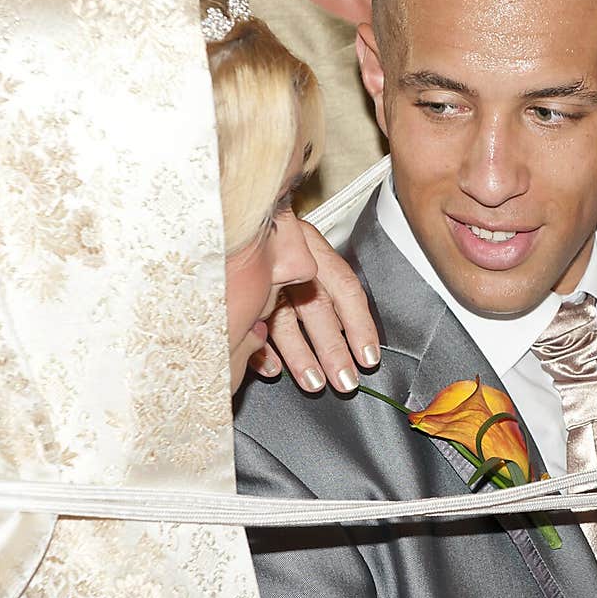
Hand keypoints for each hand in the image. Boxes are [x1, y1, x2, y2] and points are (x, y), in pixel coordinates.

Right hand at [249, 221, 380, 392]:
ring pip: (283, 319)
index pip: (345, 287)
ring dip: (300, 355)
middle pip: (316, 306)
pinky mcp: (234, 288)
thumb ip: (329, 287)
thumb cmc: (272, 234)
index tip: (368, 356)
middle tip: (344, 379)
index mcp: (312, 247)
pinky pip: (248, 323)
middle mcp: (287, 257)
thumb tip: (351, 332)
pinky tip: (273, 367)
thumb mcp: (306, 249)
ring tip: (313, 382)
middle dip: (332, 349)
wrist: (228, 215)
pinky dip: (261, 348)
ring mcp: (258, 273)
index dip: (359, 324)